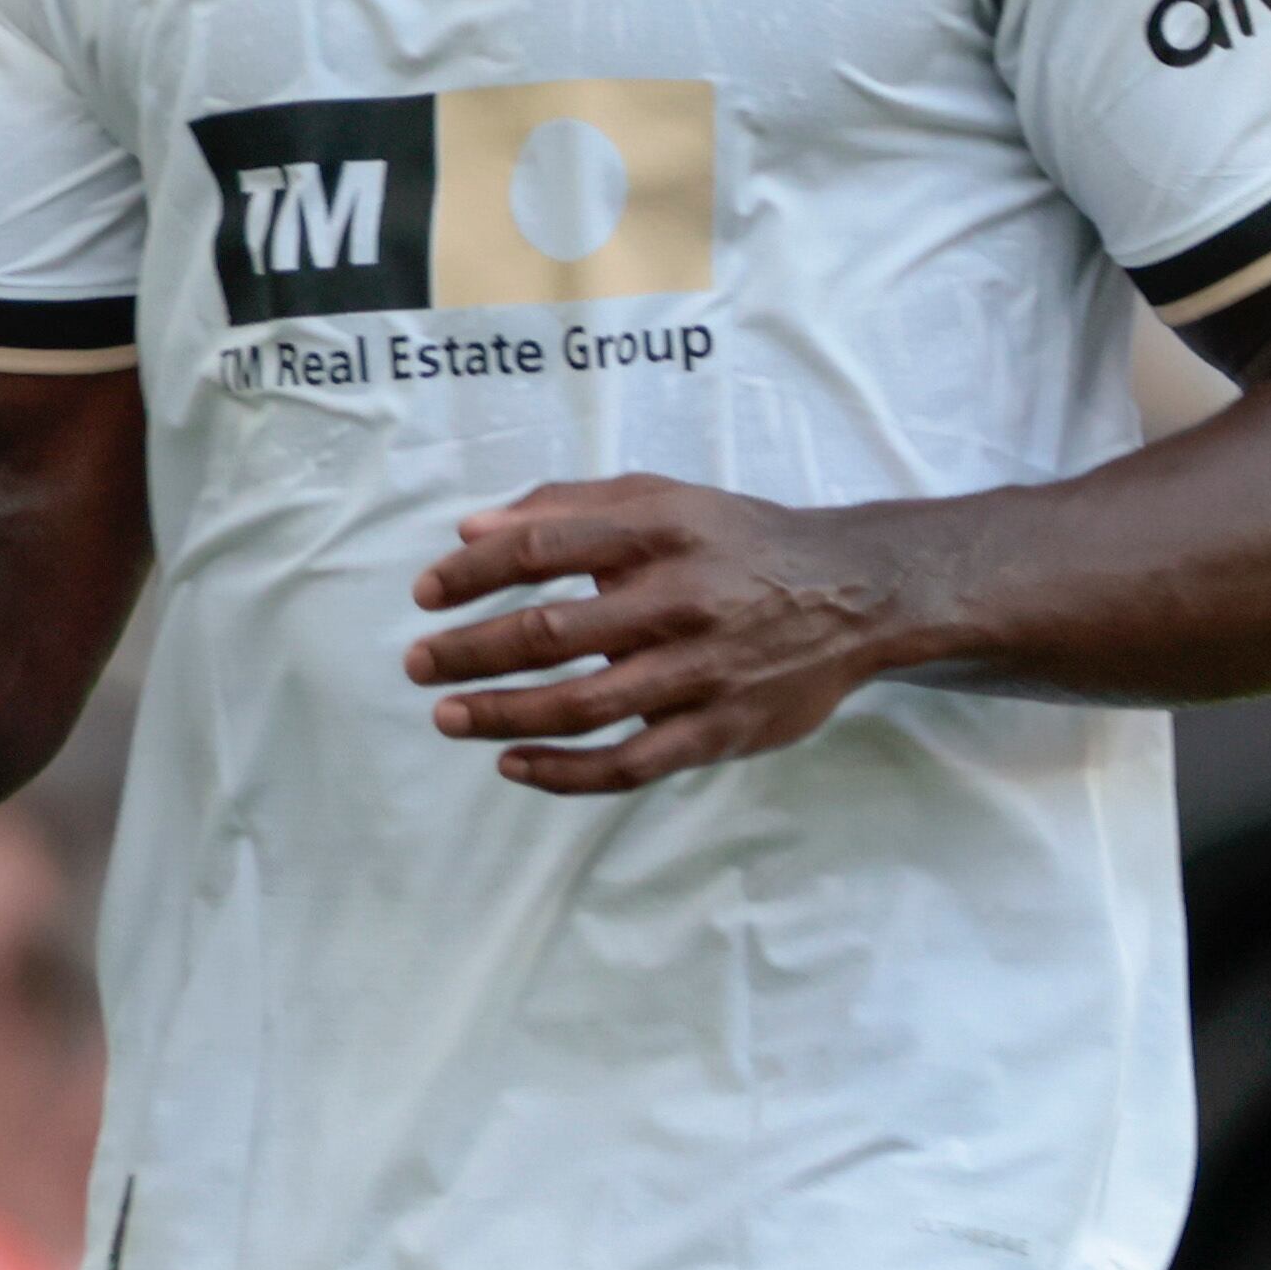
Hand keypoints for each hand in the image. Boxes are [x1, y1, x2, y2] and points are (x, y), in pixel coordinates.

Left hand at [403, 474, 923, 794]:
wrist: (853, 592)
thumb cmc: (735, 540)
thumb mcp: (660, 497)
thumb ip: (565, 506)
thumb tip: (470, 529)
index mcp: (657, 533)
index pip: (539, 549)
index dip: (471, 572)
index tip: (424, 592)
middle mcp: (676, 600)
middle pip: (548, 632)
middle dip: (469, 651)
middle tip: (417, 663)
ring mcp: (700, 672)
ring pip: (581, 706)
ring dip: (501, 714)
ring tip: (447, 715)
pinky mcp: (721, 731)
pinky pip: (630, 764)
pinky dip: (564, 772)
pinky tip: (512, 763)